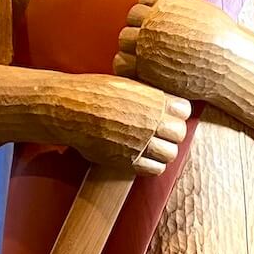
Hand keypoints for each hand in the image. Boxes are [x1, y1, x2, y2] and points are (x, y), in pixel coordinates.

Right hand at [75, 75, 189, 176]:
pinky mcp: (129, 160)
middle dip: (172, 132)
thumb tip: (168, 104)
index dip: (176, 112)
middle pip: (180, 133)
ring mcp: (141, 143)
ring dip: (164, 150)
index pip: (184, 110)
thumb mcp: (127, 85)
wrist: (70, 110)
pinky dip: (152, 164)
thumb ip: (150, 96)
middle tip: (159, 131)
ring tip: (151, 145)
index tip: (167, 113)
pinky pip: (155, 169)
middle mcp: (151, 122)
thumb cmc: (95, 93)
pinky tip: (142, 156)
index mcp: (153, 100)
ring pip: (170, 153)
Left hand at [113, 0, 231, 102]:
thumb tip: (166, 10)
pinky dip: (127, 64)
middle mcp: (153, 20)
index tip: (162, 22)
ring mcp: (146, 44)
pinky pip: (122, 63)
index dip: (152, 10)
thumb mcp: (201, 12)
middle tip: (156, 40)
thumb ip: (178, 9)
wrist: (229, 66)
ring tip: (148, 53)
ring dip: (132, 44)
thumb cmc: (222, 40)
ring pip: (124, 39)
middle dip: (141, 27)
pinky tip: (140, 67)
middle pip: (132, 18)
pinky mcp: (145, 68)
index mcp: (167, 2)